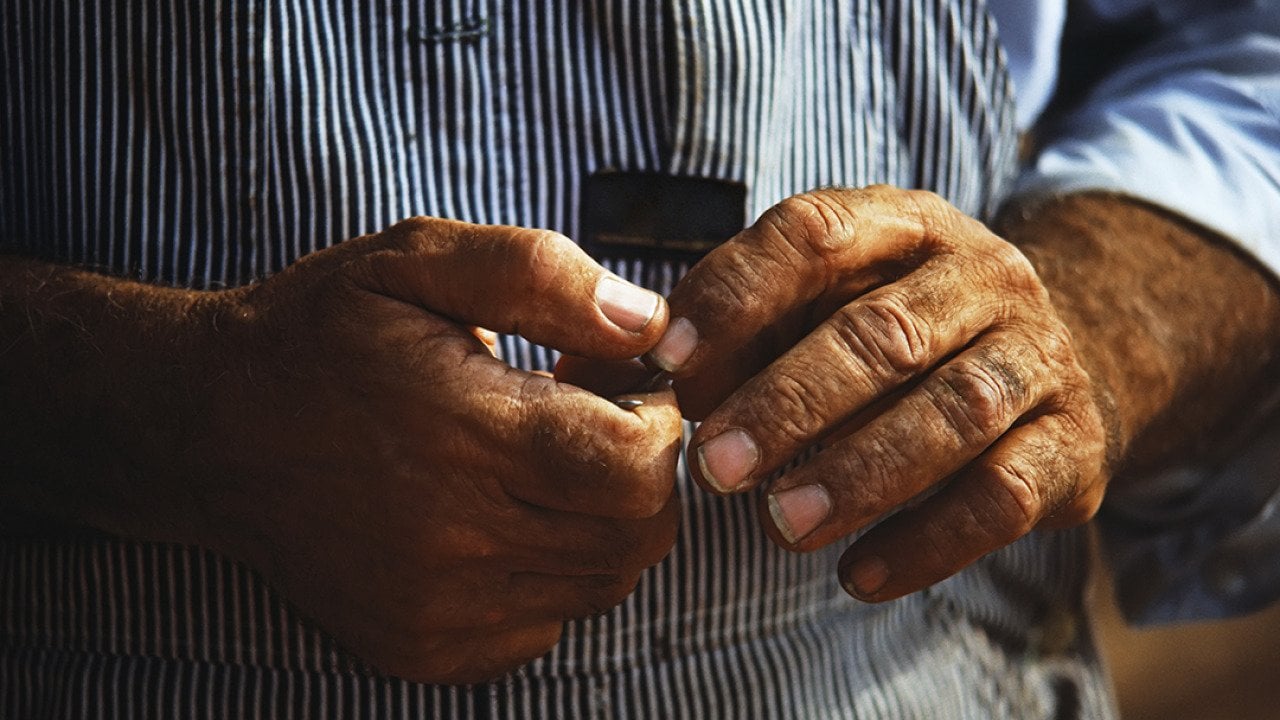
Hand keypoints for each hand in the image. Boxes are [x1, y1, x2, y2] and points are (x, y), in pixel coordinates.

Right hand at [183, 217, 680, 682]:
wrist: (208, 429)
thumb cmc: (322, 334)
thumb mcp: (418, 260)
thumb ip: (541, 275)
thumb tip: (651, 325)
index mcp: (466, 433)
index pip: (637, 468)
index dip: (661, 424)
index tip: (628, 389)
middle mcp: (455, 538)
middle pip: (636, 536)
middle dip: (644, 474)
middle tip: (595, 423)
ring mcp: (438, 608)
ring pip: (601, 584)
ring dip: (603, 523)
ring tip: (544, 465)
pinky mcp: (422, 648)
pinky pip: (545, 625)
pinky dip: (552, 575)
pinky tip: (503, 518)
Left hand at [647, 186, 1108, 601]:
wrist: (1050, 360)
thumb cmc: (898, 333)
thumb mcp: (826, 302)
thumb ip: (747, 330)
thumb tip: (661, 380)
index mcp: (904, 224)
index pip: (815, 234)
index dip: (737, 294)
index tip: (668, 360)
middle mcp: (982, 276)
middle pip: (885, 334)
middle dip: (789, 403)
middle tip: (713, 466)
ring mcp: (1038, 356)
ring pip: (954, 413)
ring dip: (859, 474)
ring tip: (780, 525)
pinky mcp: (1074, 443)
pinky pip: (1004, 496)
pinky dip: (926, 540)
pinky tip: (856, 576)